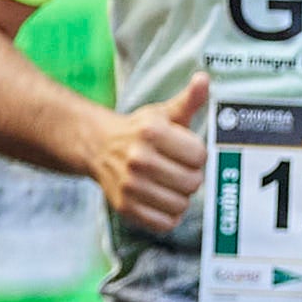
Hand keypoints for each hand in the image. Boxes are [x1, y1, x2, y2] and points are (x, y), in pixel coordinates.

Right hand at [90, 73, 207, 235]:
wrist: (98, 147)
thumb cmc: (139, 130)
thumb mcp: (164, 113)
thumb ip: (189, 99)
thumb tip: (204, 79)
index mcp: (151, 132)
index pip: (199, 155)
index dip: (196, 154)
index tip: (185, 151)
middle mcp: (139, 159)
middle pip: (193, 181)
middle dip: (191, 176)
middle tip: (178, 169)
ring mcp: (130, 185)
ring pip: (181, 204)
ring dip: (180, 196)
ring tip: (169, 184)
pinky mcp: (125, 207)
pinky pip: (164, 223)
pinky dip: (168, 215)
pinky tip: (161, 199)